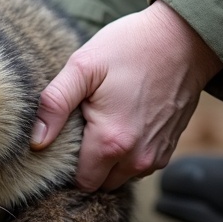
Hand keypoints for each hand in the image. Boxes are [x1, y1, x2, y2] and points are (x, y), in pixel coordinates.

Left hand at [31, 0, 222, 190]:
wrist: (185, 38)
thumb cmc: (130, 48)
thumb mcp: (83, 66)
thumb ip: (55, 105)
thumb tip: (37, 142)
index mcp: (111, 142)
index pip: (79, 181)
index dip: (68, 164)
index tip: (67, 136)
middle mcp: (137, 159)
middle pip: (100, 183)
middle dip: (88, 163)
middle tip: (85, 125)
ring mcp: (157, 156)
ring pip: (120, 177)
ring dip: (109, 160)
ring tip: (105, 121)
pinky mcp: (169, 148)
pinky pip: (140, 166)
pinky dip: (128, 153)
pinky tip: (124, 122)